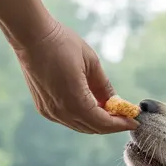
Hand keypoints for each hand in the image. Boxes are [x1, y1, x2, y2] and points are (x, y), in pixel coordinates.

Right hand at [12, 19, 136, 135]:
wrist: (31, 36)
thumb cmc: (62, 44)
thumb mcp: (91, 62)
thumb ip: (104, 86)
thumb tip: (116, 102)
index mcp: (74, 100)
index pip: (103, 123)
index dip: (120, 124)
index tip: (134, 122)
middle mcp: (60, 111)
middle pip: (92, 128)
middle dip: (111, 125)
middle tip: (125, 117)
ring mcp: (50, 112)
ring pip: (80, 126)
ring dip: (97, 122)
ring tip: (112, 112)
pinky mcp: (44, 108)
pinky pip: (68, 120)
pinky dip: (83, 118)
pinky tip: (93, 108)